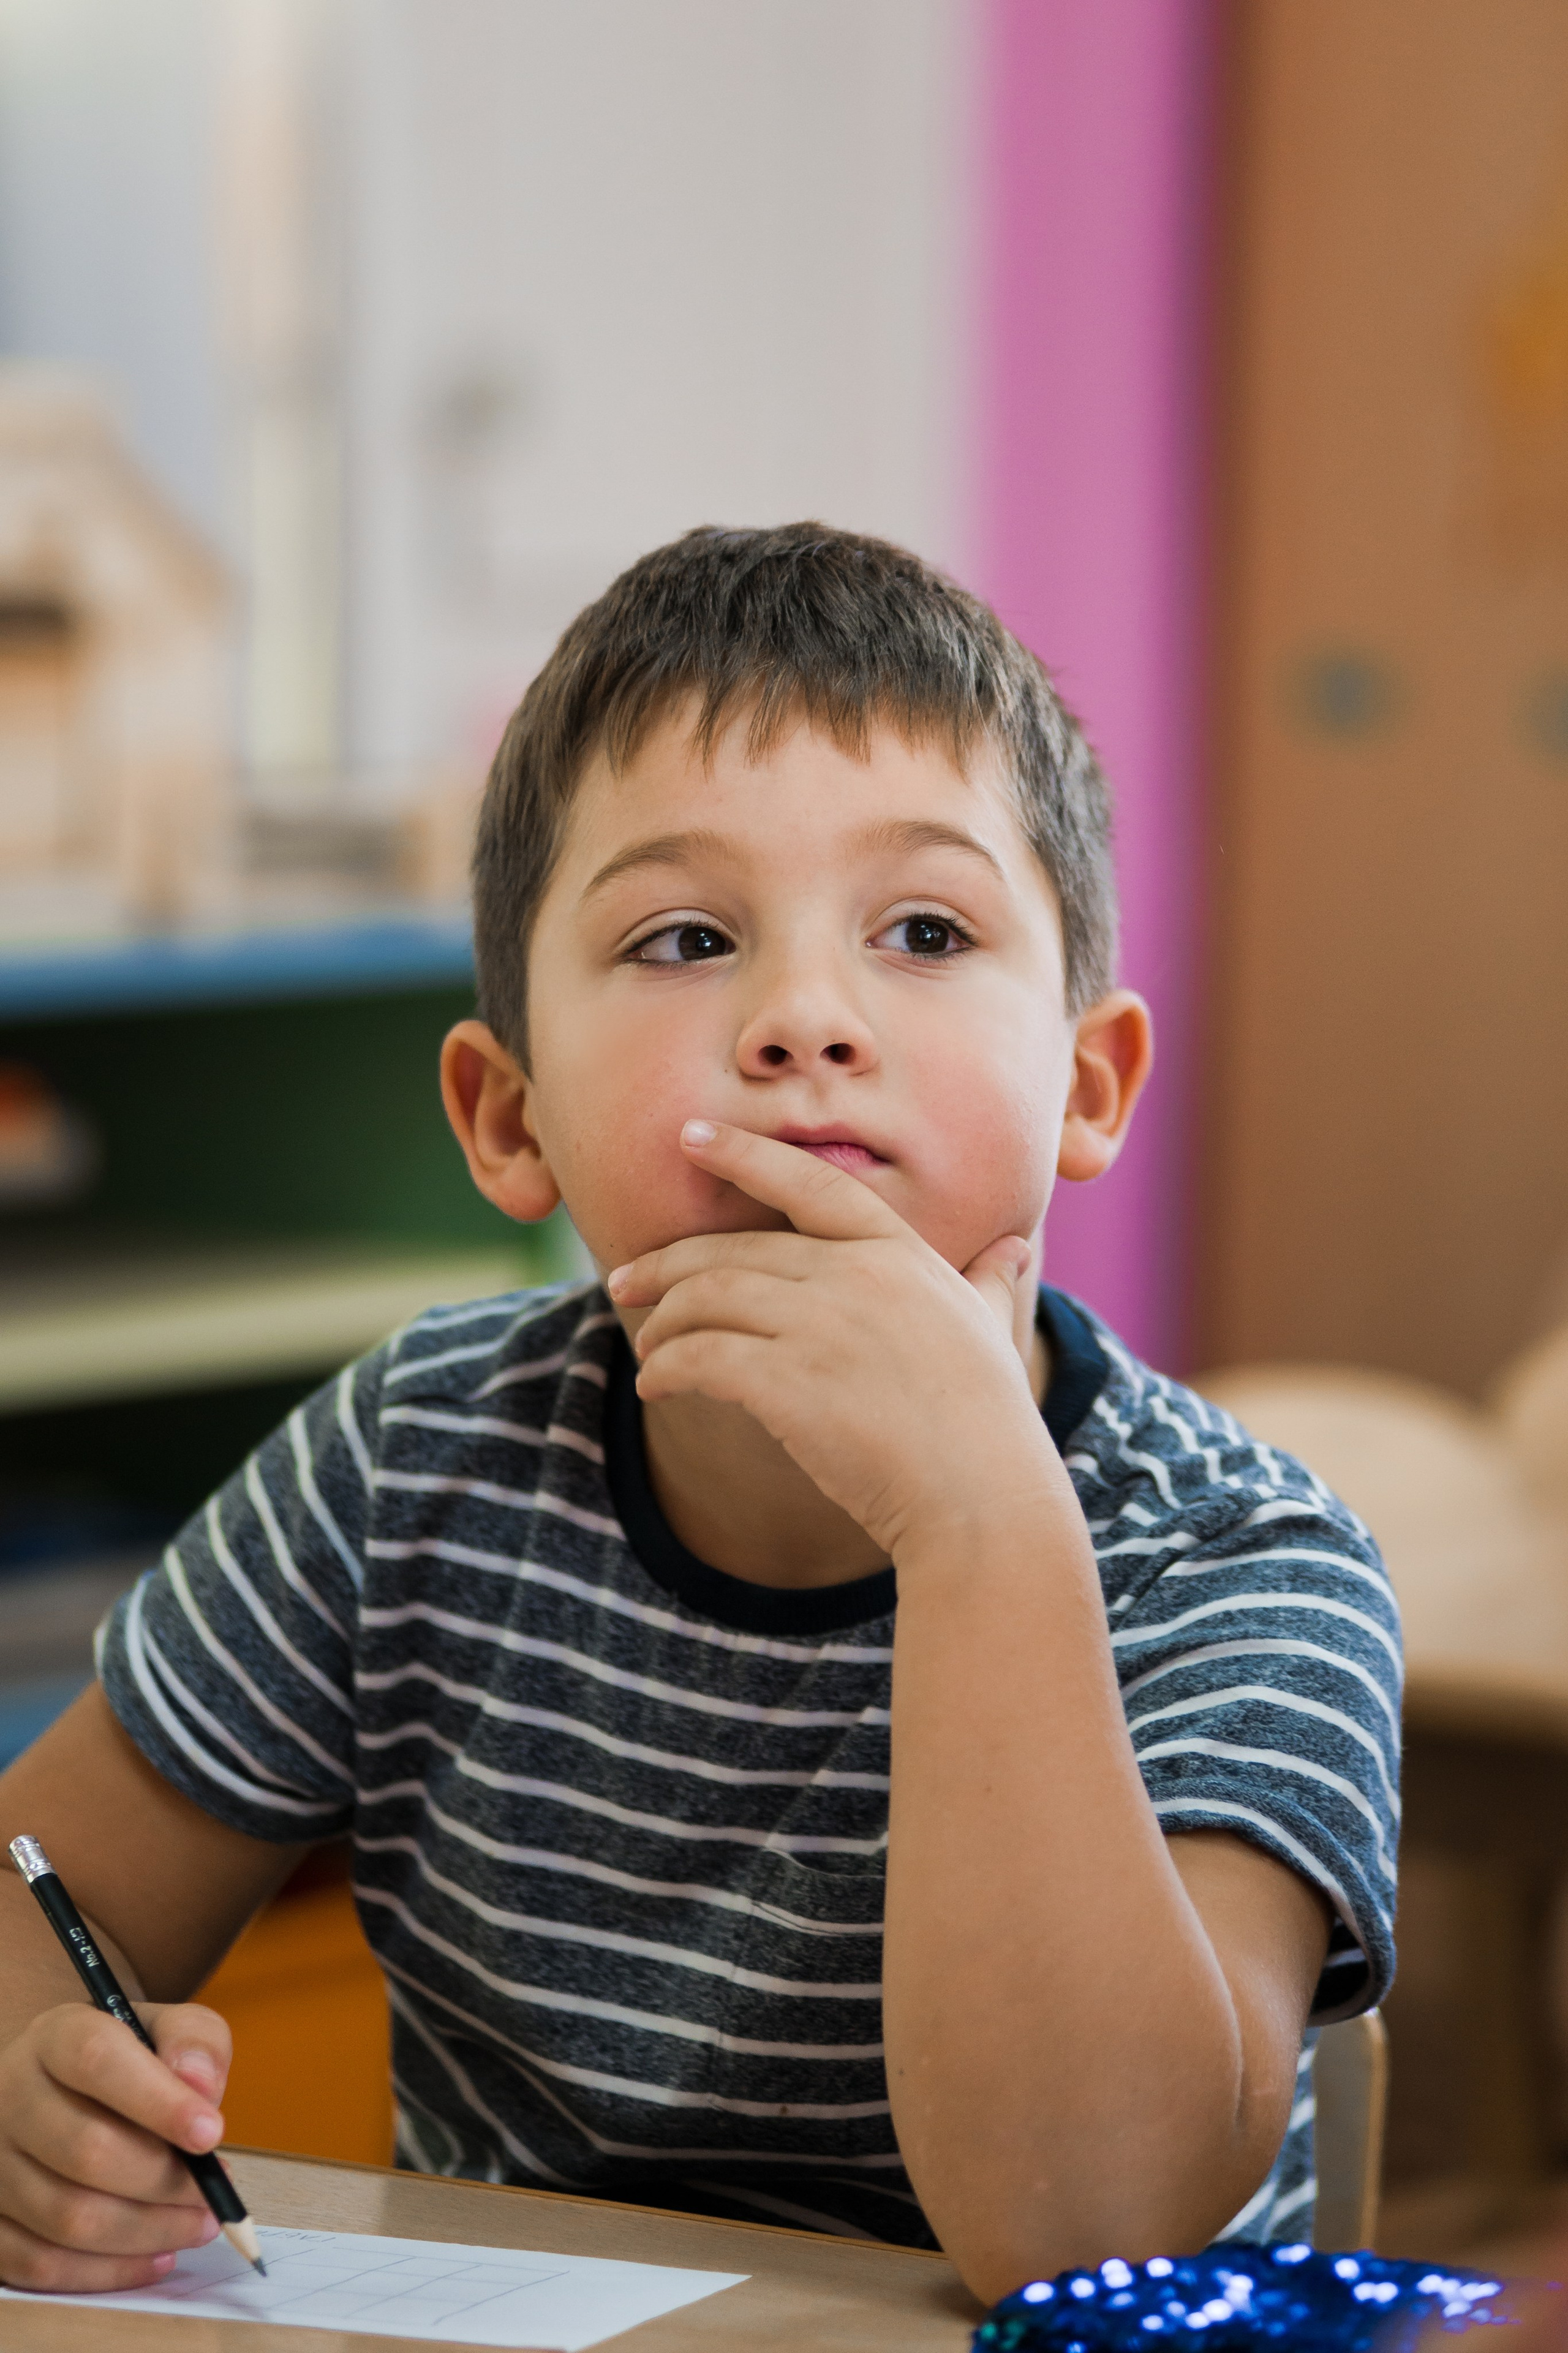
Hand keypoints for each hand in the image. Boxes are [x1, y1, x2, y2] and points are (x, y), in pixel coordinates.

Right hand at [0, 1999, 230, 2291]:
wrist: (55, 2088)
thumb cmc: (125, 2062)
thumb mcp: (165, 2029)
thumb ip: (194, 2042)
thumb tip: (201, 2087)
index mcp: (54, 2037)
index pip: (97, 2060)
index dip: (158, 2100)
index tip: (212, 2134)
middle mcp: (10, 2096)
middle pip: (86, 2151)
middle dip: (164, 2182)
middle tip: (212, 2195)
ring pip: (67, 2217)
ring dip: (147, 2232)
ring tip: (198, 2224)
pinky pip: (41, 2265)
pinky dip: (107, 2271)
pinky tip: (156, 2255)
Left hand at [608, 1118, 1057, 1559]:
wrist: (982, 1499)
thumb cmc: (989, 1422)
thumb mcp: (991, 1331)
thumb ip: (989, 1282)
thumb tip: (1014, 1249)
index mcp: (900, 1253)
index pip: (809, 1183)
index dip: (744, 1154)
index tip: (689, 1135)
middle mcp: (855, 1276)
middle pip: (734, 1250)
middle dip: (667, 1262)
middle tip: (625, 1279)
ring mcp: (819, 1327)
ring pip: (707, 1299)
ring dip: (662, 1321)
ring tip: (648, 1345)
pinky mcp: (786, 1384)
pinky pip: (699, 1358)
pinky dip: (665, 1368)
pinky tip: (655, 1385)